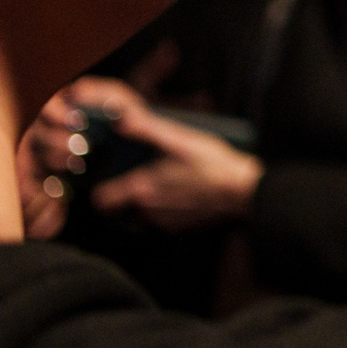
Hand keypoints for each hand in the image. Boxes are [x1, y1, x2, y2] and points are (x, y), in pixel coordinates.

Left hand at [24, 76, 262, 233]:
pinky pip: (165, 219)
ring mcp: (166, 222)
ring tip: (171, 180)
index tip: (109, 177)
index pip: (102, 200)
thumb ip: (147, 129)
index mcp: (142, 188)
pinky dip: (170, 207)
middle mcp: (149, 210)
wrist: (244, 192)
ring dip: (152, 199)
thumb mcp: (180, 139)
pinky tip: (187, 192)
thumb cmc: (214, 164)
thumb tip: (121, 119)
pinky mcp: (182, 228)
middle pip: (123, 205)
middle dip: (130, 191)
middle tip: (146, 173)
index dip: (102, 188)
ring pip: (145, 212)